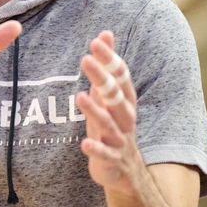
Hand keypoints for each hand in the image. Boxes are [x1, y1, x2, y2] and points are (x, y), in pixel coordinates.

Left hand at [76, 31, 142, 195]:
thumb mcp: (108, 95)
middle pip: (115, 96)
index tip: (96, 41)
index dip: (110, 59)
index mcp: (126, 100)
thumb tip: (105, 34)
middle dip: (102, 78)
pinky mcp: (112, 160)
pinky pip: (105, 155)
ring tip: (80, 97)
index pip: (121, 76)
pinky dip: (96, 150)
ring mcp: (120, 140)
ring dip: (95, 111)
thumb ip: (107, 66)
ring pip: (109, 124)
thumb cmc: (112, 126)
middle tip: (85, 60)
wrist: (126, 171)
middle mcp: (126, 118)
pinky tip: (84, 143)